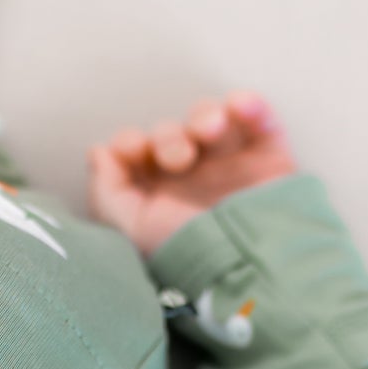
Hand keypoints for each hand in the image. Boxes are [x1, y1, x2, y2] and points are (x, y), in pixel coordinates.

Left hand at [87, 92, 296, 258]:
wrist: (250, 264)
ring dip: (204, 116)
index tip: (133, 150)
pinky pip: (257, 117)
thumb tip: (99, 152)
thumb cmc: (189, 253)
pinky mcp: (268, 159)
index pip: (136, 156)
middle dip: (168, 138)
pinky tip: (239, 109)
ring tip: (211, 132)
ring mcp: (230, 169)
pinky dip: (248, 105)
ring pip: (209, 119)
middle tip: (180, 159)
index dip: (130, 143)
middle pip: (170, 134)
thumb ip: (107, 192)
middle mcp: (191, 183)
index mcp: (157, 200)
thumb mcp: (133, 232)